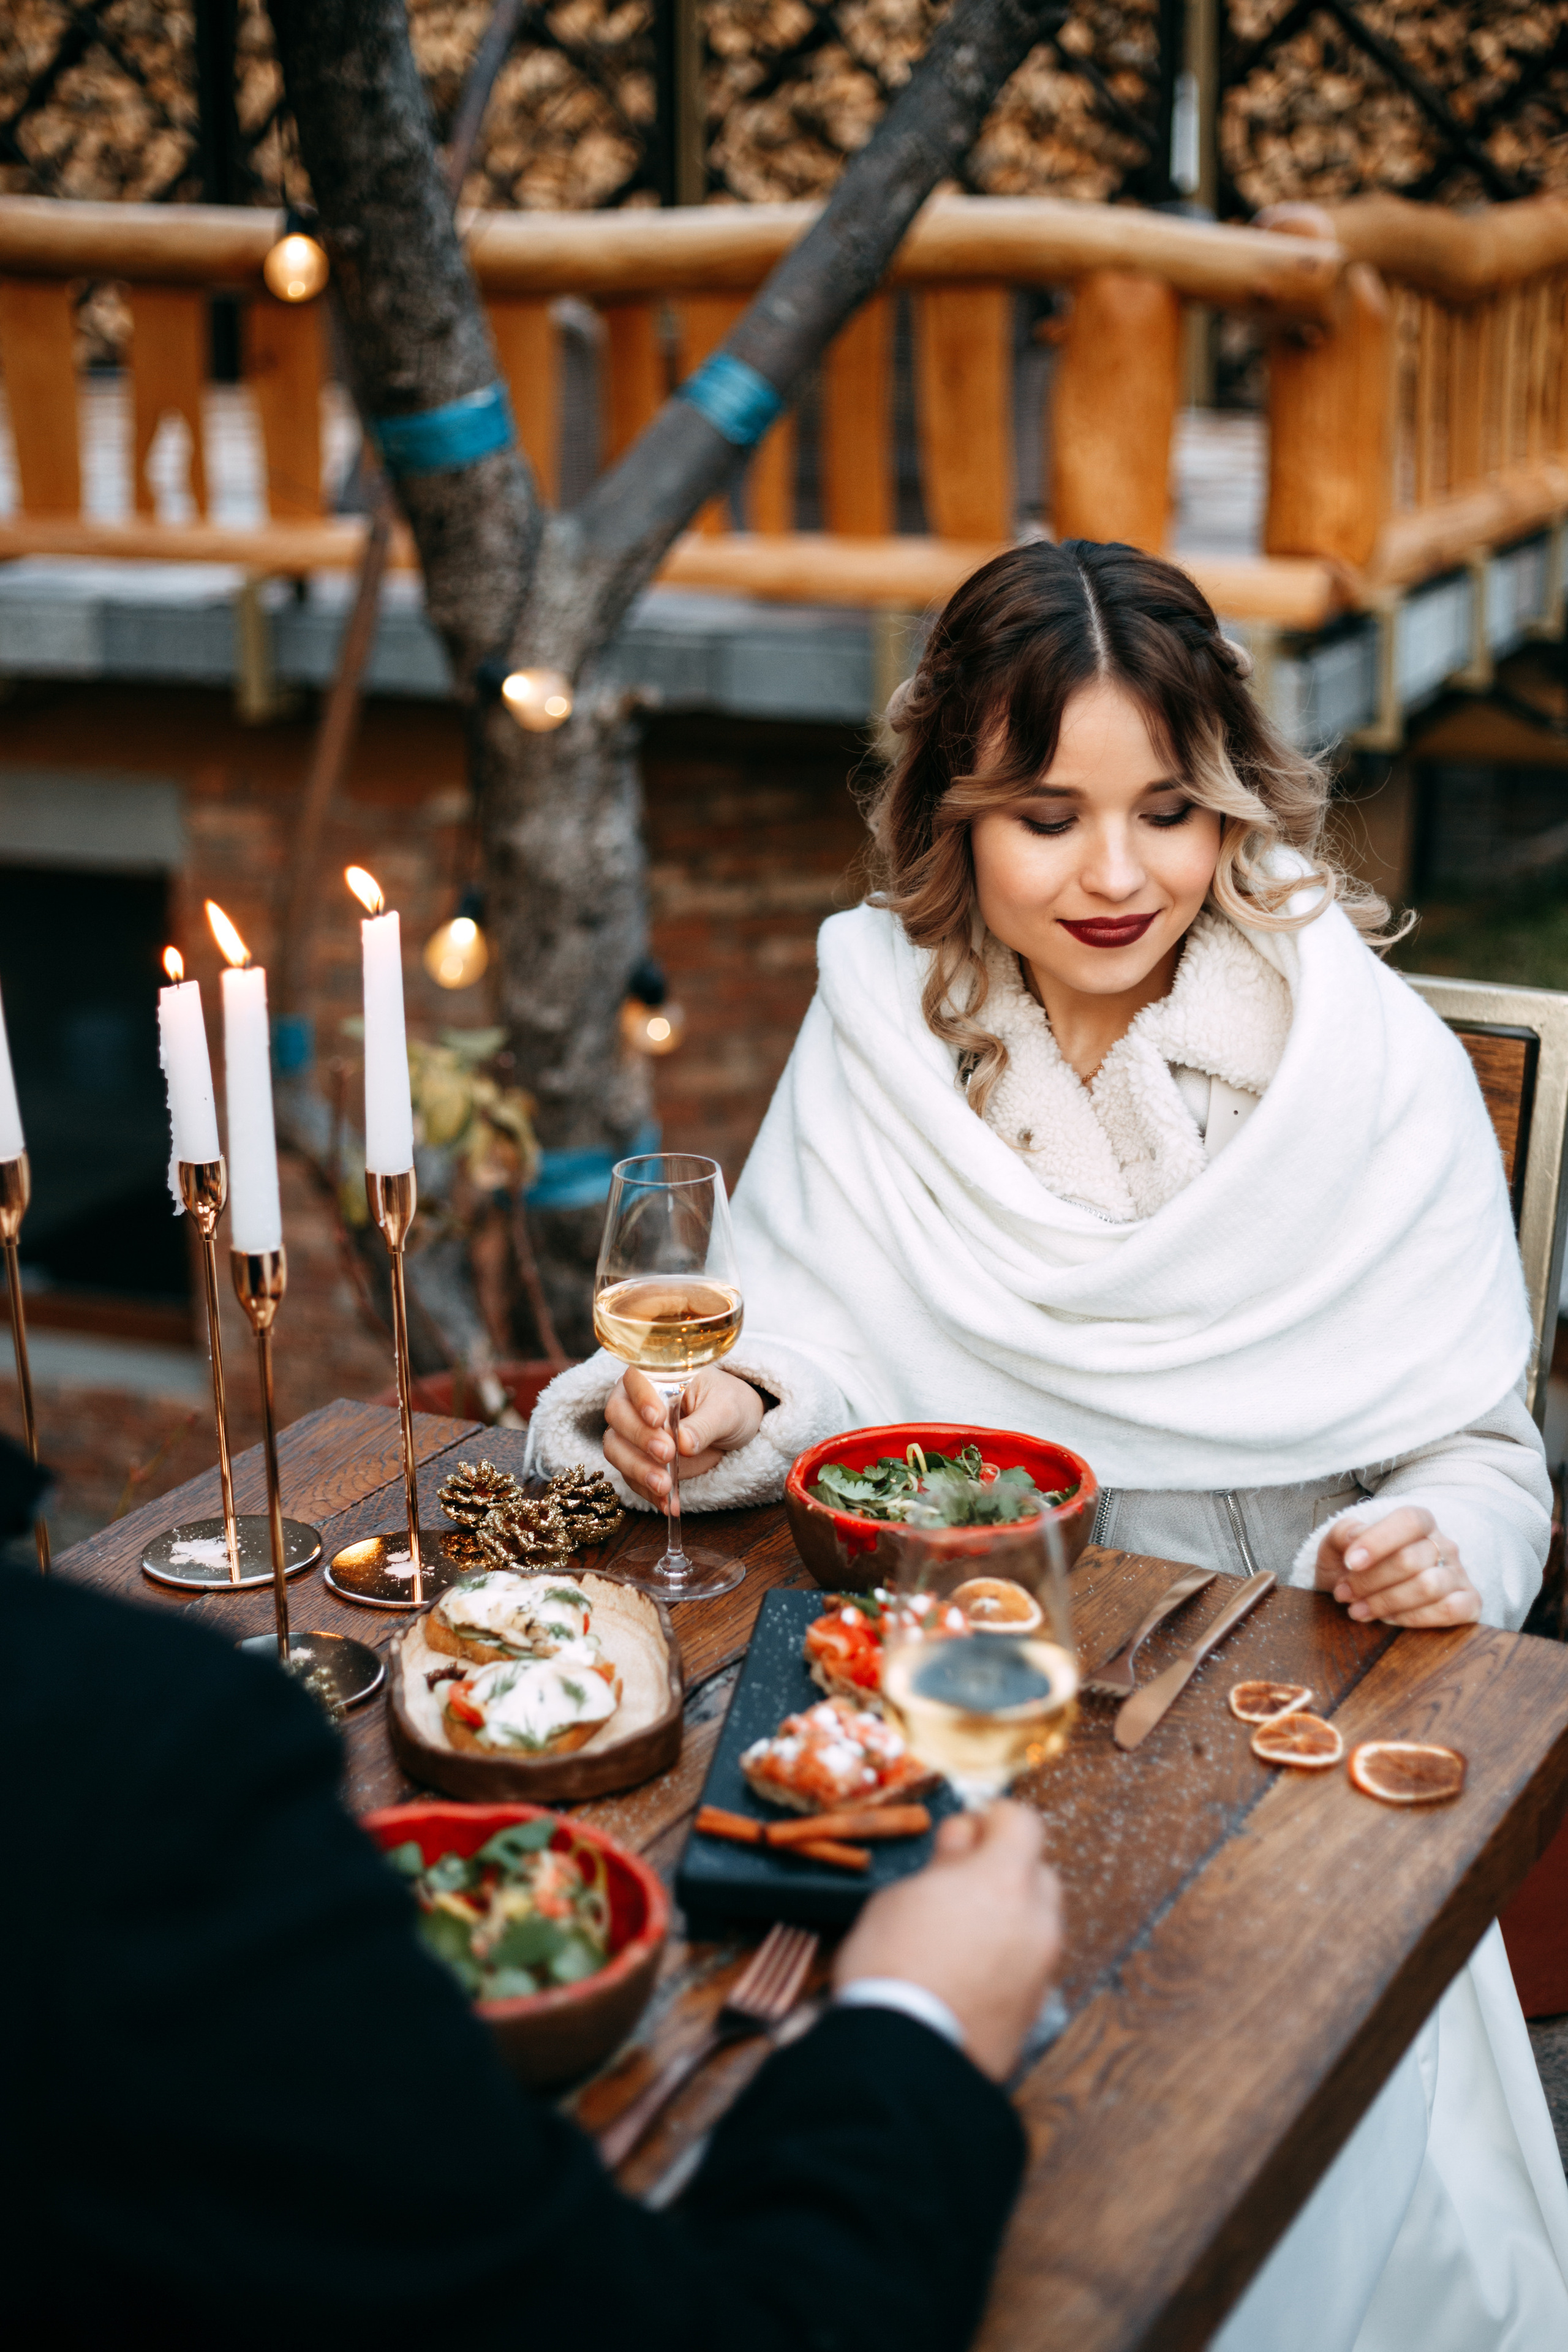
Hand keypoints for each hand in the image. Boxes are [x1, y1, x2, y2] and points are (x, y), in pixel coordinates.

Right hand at [602, 1365, 764, 1504]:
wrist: (733, 1428)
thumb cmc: (729, 1404)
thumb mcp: (727, 1409)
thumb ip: (705, 1424)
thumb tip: (684, 1444)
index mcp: (658, 1376)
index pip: (635, 1379)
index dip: (640, 1397)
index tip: (659, 1419)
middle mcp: (637, 1402)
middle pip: (617, 1415)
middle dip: (639, 1437)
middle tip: (667, 1453)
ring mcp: (634, 1433)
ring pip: (615, 1448)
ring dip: (637, 1469)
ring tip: (665, 1486)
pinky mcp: (639, 1461)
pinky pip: (632, 1478)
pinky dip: (648, 1493)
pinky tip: (668, 1503)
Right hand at [834, 1801, 1062, 2081]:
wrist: (904, 2058)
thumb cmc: (891, 1968)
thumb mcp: (901, 1896)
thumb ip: (944, 1862)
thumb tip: (963, 1841)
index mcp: (1004, 1880)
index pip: (1023, 1822)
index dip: (993, 1820)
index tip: (968, 1832)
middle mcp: (1036, 1921)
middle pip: (1038, 1873)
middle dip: (1005, 1871)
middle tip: (958, 1884)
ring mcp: (1041, 1968)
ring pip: (1036, 1923)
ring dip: (1009, 1917)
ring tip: (959, 1934)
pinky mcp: (1036, 2008)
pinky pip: (1029, 1965)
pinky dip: (1008, 1958)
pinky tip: (968, 1971)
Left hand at [1315, 1506, 1481, 1628]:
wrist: (1369, 1588)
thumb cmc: (1356, 1564)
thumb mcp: (1340, 1544)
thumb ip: (1344, 1533)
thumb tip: (1355, 1537)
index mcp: (1419, 1521)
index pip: (1408, 1521)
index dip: (1378, 1541)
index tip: (1350, 1562)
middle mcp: (1444, 1544)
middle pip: (1410, 1560)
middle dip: (1369, 1581)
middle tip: (1344, 1593)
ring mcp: (1458, 1574)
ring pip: (1429, 1586)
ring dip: (1386, 1602)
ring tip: (1358, 1609)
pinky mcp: (1469, 1603)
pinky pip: (1451, 1611)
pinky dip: (1414, 1618)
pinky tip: (1389, 1619)